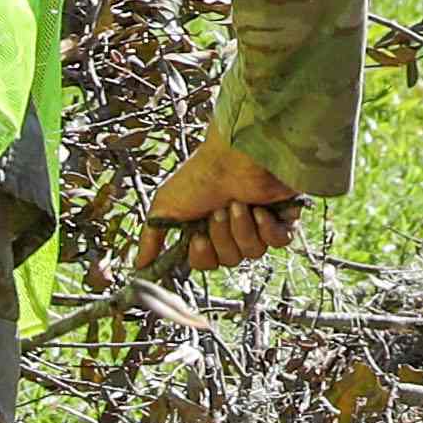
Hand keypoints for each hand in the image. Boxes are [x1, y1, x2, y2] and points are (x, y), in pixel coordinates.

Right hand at [141, 137, 307, 275]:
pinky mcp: (283, 216)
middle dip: (222, 237)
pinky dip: (267, 229)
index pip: (207, 263)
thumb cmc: (198, 176)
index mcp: (207, 228)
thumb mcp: (164, 207)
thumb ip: (151, 238)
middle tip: (219, 211)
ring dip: (242, 229)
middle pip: (230, 260)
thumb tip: (139, 266)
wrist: (230, 156)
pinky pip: (279, 242)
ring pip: (253, 252)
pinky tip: (260, 210)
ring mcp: (259, 222)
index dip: (203, 255)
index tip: (198, 237)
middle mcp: (233, 227)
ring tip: (238, 204)